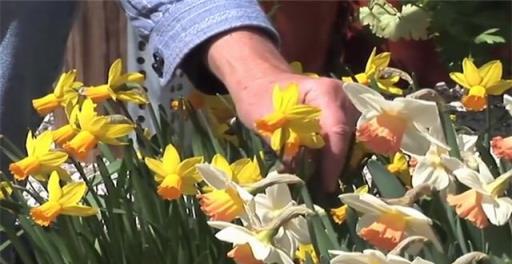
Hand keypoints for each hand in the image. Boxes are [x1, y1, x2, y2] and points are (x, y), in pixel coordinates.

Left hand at [206, 29, 357, 191]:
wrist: (260, 81)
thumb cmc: (260, 95)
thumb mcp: (266, 121)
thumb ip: (284, 146)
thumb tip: (298, 175)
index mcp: (325, 93)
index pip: (337, 131)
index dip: (333, 161)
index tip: (326, 184)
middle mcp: (343, 97)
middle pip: (349, 136)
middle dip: (338, 163)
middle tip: (324, 188)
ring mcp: (344, 105)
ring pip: (351, 138)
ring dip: (339, 160)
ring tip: (324, 182)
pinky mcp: (341, 114)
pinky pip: (345, 137)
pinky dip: (335, 154)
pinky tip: (324, 170)